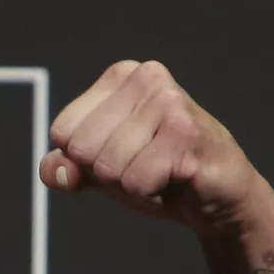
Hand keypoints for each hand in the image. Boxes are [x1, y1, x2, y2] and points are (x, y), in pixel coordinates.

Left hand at [41, 60, 273, 233]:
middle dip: (107, 174)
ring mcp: (170, 104)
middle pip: (82, 149)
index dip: (83, 159)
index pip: (62, 131)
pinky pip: (135, 181)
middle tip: (144, 166)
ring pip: (107, 167)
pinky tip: (175, 179)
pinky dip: (149, 192)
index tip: (121, 154)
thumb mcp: (101, 169)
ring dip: (130, 184)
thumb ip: (68, 167)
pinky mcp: (187, 135)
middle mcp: (148, 79)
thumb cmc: (159, 173)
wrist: (219, 196)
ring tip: (160, 172)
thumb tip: (54, 170)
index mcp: (121, 76)